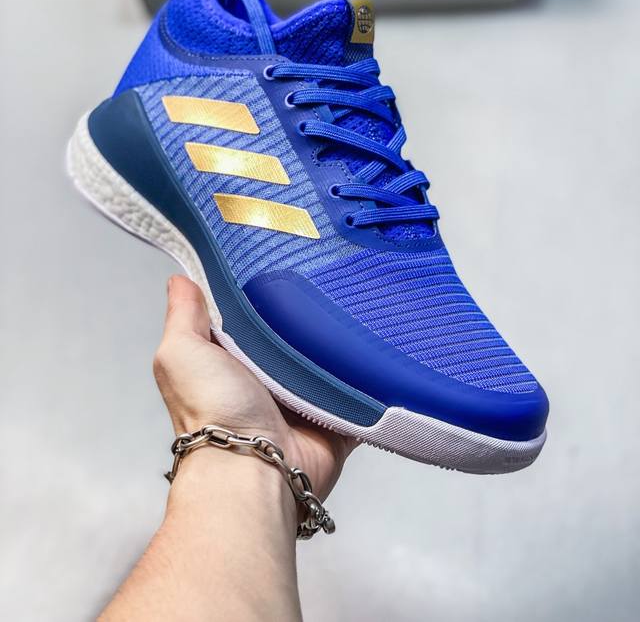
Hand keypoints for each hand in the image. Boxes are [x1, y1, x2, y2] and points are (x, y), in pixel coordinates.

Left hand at [153, 275, 357, 501]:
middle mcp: (268, 380)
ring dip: (343, 343)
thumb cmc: (213, 412)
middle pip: (296, 336)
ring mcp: (305, 401)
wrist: (254, 471)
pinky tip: (384, 346)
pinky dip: (373, 378)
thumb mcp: (182, 354)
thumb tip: (180, 277)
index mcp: (232, 361)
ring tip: (365, 302)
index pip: (252, 316)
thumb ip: (183, 316)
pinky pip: (363, 393)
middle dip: (311, 313)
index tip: (284, 257)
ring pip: (332, 361)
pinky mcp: (337, 420)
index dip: (263, 290)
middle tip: (333, 275)